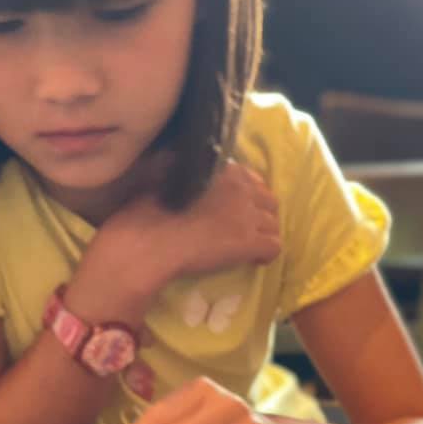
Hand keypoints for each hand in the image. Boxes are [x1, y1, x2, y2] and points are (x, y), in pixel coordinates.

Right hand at [67, 160, 279, 319]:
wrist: (148, 241)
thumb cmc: (148, 209)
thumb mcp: (167, 172)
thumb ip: (189, 166)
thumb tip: (189, 163)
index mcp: (222, 168)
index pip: (253, 180)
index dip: (248, 197)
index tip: (236, 209)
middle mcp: (241, 188)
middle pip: (269, 202)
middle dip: (261, 215)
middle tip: (246, 230)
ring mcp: (248, 216)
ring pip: (274, 225)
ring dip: (264, 235)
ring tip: (249, 246)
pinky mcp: (249, 242)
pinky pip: (274, 247)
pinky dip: (265, 255)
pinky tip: (253, 260)